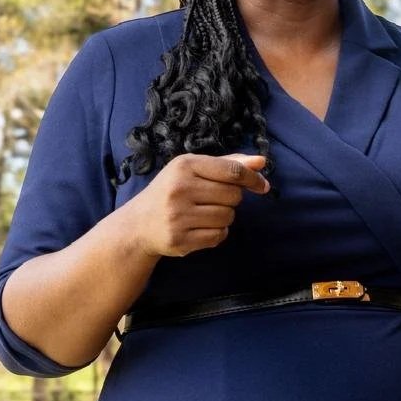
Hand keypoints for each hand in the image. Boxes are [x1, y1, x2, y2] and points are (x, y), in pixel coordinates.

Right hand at [120, 153, 269, 257]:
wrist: (138, 225)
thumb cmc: (173, 191)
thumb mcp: (194, 170)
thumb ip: (229, 163)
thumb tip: (262, 161)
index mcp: (184, 165)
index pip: (232, 170)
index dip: (253, 178)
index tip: (263, 185)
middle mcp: (179, 189)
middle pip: (234, 195)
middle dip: (231, 199)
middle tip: (212, 199)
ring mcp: (178, 216)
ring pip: (228, 217)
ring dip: (224, 216)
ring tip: (203, 214)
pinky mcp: (179, 240)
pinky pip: (219, 236)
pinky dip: (217, 233)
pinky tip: (200, 228)